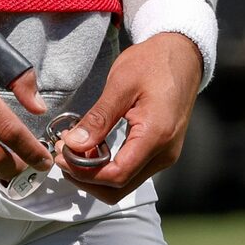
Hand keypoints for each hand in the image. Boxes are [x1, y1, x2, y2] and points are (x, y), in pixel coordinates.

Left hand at [53, 34, 203, 202]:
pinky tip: (92, 147)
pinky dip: (107, 166)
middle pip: (119, 188)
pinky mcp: (160, 151)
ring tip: (74, 149)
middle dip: (86, 178)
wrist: (181, 56)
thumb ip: (98, 118)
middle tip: (63, 155)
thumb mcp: (120, 84)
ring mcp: (164, 155)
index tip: (62, 155)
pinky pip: (131, 170)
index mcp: (156, 135)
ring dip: (95, 174)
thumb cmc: (154, 63)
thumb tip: (74, 145)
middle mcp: (164, 153)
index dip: (84, 172)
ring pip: (124, 184)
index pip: (117, 175)